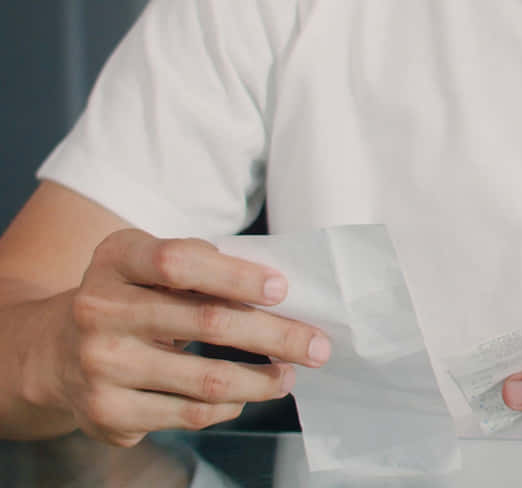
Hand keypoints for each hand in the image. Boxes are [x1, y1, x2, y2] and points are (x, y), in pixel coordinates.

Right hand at [40, 229, 330, 445]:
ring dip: (261, 380)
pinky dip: (227, 406)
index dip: (235, 275)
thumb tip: (278, 292)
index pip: (179, 261)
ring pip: (204, 379)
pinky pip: (186, 414)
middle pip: (206, 321)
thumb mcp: (147, 262)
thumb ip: (201, 264)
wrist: (51, 352)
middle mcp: (99, 309)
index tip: (282, 289)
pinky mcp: (105, 410)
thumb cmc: (129, 297)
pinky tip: (244, 397)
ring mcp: (99, 364)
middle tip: (318, 345)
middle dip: (275, 335)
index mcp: (116, 259)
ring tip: (290, 375)